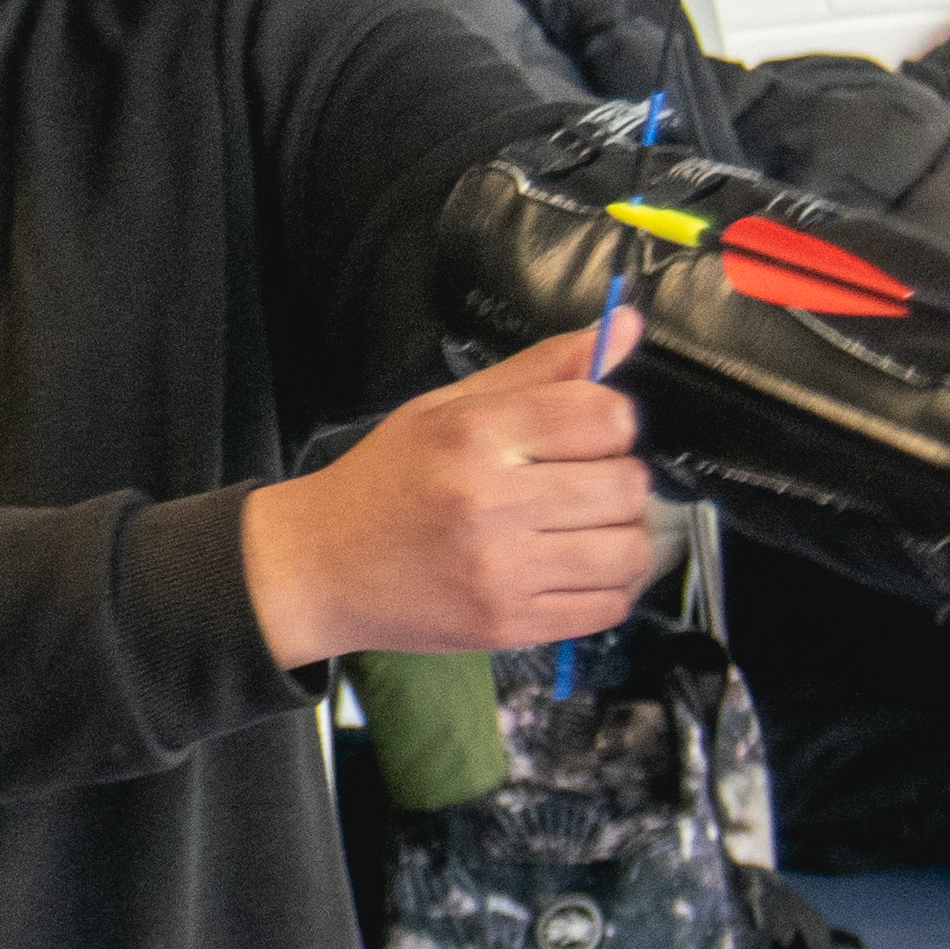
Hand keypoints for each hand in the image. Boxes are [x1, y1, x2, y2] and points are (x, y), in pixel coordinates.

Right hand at [238, 327, 655, 668]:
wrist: (320, 566)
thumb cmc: (387, 478)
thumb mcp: (447, 406)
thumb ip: (541, 368)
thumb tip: (628, 323)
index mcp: (475, 433)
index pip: (605, 416)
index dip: (612, 421)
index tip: (586, 433)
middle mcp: (490, 500)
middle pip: (627, 485)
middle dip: (620, 479)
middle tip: (586, 483)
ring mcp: (501, 570)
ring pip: (628, 550)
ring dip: (621, 537)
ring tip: (587, 530)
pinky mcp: (507, 625)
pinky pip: (607, 609)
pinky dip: (608, 588)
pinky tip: (576, 571)